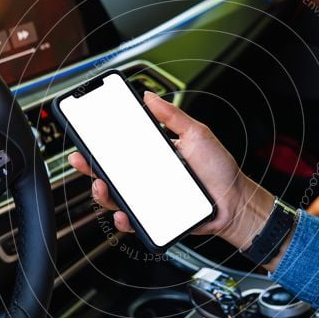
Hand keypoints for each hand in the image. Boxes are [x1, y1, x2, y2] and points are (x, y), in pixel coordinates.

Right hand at [68, 91, 274, 249]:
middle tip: (83, 159)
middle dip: (91, 166)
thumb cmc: (220, 171)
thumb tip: (149, 97)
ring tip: (102, 187)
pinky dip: (123, 219)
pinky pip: (133, 221)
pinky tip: (123, 214)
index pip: (122, 147)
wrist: (235, 203)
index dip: (101, 143)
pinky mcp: (155, 218)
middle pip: (111, 172)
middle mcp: (148, 176)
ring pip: (116, 197)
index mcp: (155, 154)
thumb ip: (173, 116)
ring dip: (102, 193)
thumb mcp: (197, 134)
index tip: (87, 136)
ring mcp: (150, 198)